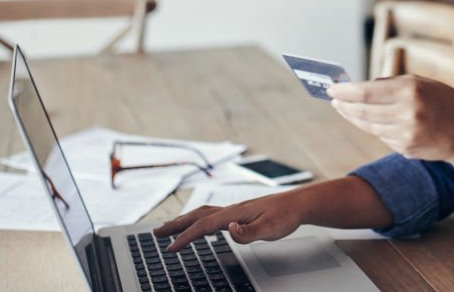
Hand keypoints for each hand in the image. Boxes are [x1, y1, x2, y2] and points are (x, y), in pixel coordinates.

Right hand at [154, 192, 301, 251]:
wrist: (297, 204)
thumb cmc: (285, 215)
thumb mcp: (270, 229)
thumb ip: (249, 232)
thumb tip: (230, 230)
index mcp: (234, 213)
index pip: (204, 226)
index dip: (186, 237)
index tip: (171, 248)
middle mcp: (231, 209)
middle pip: (197, 216)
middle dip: (175, 225)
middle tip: (156, 233)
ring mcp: (234, 210)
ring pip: (202, 213)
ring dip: (184, 220)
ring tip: (169, 227)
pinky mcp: (239, 213)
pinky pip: (211, 215)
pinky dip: (198, 220)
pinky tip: (199, 226)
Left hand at [328, 75, 453, 162]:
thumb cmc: (445, 103)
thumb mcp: (423, 83)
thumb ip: (392, 84)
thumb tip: (361, 88)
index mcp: (410, 90)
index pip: (365, 92)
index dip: (344, 91)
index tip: (332, 89)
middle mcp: (407, 113)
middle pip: (362, 110)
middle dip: (344, 105)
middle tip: (334, 100)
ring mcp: (406, 134)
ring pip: (368, 126)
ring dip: (354, 117)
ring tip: (345, 109)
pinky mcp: (405, 149)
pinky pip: (382, 136)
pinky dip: (375, 128)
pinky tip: (373, 121)